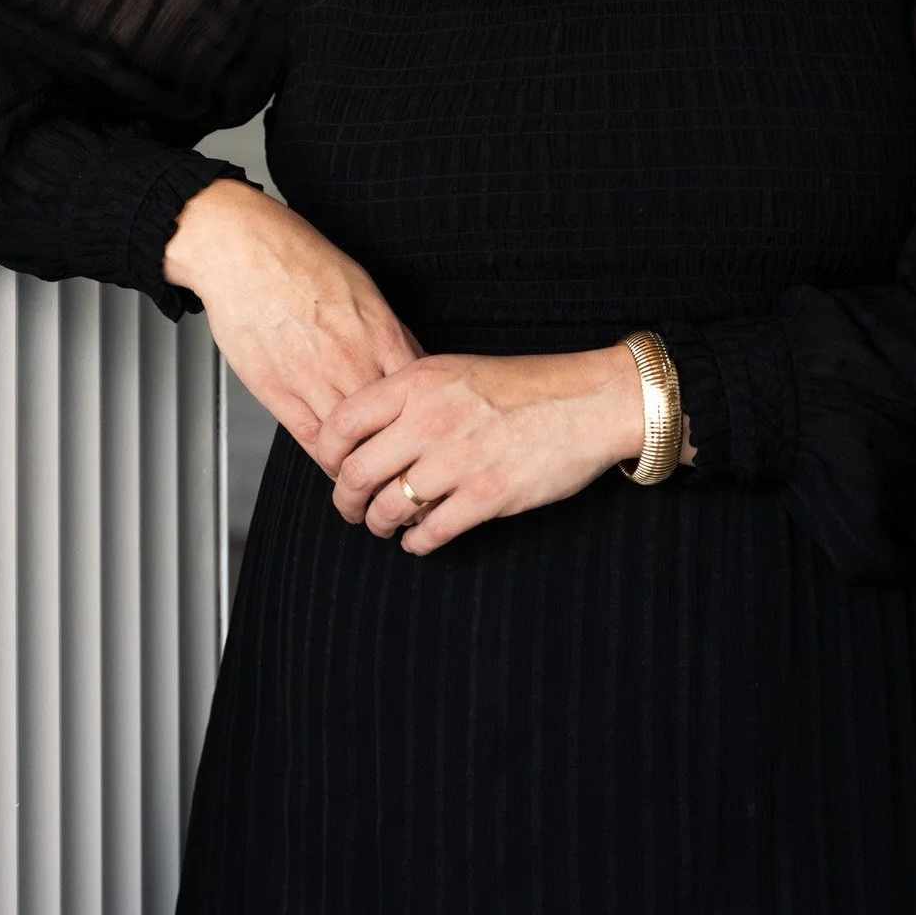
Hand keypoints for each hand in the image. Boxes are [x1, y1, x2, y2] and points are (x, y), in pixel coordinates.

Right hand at [162, 179, 423, 464]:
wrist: (244, 251)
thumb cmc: (300, 260)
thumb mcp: (363, 288)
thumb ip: (387, 330)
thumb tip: (407, 359)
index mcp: (380, 331)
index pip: (419, 392)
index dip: (426, 419)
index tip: (426, 433)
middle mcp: (353, 359)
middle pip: (391, 424)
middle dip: (401, 448)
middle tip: (407, 464)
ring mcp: (315, 378)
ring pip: (352, 441)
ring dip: (364, 460)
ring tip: (373, 473)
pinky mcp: (278, 392)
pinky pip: (312, 439)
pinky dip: (327, 456)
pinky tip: (335, 460)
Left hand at [317, 344, 650, 554]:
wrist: (589, 401)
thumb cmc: (524, 386)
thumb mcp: (456, 371)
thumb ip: (409, 396)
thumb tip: (365, 433)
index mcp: (418, 382)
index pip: (341, 423)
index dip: (326, 454)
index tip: (332, 468)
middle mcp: (430, 419)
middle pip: (354, 472)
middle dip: (345, 500)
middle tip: (351, 508)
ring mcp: (457, 460)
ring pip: (387, 507)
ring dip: (379, 524)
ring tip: (384, 525)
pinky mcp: (486, 495)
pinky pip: (430, 533)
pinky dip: (417, 543)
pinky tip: (420, 541)